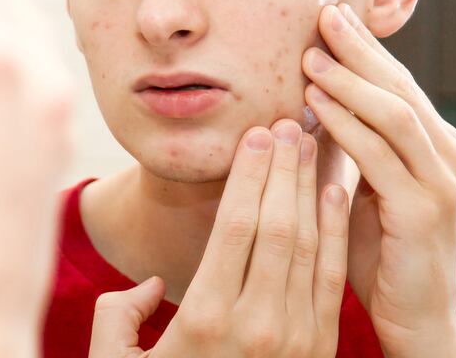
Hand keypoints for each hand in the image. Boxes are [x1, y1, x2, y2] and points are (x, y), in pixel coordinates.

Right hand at [89, 120, 349, 357]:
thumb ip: (119, 318)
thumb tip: (151, 284)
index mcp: (206, 321)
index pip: (237, 227)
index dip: (250, 175)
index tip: (256, 134)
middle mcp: (257, 326)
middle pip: (279, 226)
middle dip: (285, 168)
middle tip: (287, 121)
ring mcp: (296, 339)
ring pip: (311, 245)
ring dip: (313, 188)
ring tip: (311, 143)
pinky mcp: (321, 348)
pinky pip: (332, 277)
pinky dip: (336, 230)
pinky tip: (335, 193)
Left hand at [302, 3, 455, 357]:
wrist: (416, 322)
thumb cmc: (385, 257)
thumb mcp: (368, 190)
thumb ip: (356, 147)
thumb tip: (315, 97)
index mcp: (441, 148)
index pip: (401, 85)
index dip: (365, 51)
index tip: (331, 18)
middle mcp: (451, 156)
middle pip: (400, 87)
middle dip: (358, 50)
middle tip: (321, 16)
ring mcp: (444, 182)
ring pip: (393, 112)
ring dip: (347, 80)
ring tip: (310, 56)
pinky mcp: (426, 209)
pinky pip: (379, 154)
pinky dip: (344, 122)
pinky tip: (315, 103)